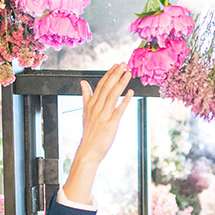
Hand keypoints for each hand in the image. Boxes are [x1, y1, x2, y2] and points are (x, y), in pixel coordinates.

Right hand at [63, 64, 133, 203]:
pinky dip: (125, 101)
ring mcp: (103, 115)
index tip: (116, 65)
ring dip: (121, 83)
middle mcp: (97, 108)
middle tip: (124, 63)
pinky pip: (118, 110)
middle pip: (107, 87)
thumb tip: (83, 82)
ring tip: (128, 73)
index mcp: (91, 104)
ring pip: (112, 95)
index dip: (109, 74)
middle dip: (116, 74)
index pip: (101, 85)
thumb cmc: (89, 132)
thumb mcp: (86, 112)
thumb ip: (86, 96)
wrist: (88, 151)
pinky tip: (130, 92)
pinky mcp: (110, 124)